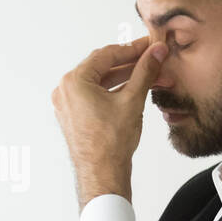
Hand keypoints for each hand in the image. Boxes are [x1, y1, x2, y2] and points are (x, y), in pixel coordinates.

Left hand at [51, 35, 168, 210]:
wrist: (102, 174)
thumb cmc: (110, 144)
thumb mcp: (132, 100)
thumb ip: (145, 71)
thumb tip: (155, 52)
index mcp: (74, 82)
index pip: (106, 55)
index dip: (132, 49)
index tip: (149, 46)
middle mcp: (66, 91)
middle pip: (102, 68)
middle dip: (131, 64)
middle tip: (152, 58)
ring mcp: (68, 105)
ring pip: (100, 83)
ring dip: (125, 79)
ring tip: (150, 75)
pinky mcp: (75, 117)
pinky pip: (96, 96)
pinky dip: (115, 92)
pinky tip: (135, 90)